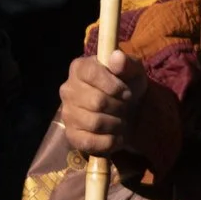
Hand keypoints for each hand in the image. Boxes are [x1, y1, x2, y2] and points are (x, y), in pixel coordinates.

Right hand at [59, 49, 179, 171]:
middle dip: (119, 107)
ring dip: (116, 124)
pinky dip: (109, 141)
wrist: (131, 112)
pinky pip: (90, 142)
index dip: (114, 86)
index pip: (92, 74)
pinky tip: (116, 135)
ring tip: (121, 120)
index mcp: (79, 68)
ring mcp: (67, 114)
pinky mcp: (71, 135)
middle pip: (96, 102)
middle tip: (125, 107)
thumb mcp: (134, 71)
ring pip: (95, 123)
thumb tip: (116, 57)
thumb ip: (127, 62)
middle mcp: (67, 89)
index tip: (127, 93)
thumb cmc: (128, 86)